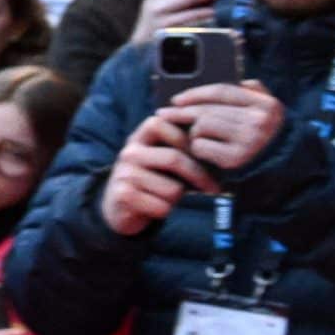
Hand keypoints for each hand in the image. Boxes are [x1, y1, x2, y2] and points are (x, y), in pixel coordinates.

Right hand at [100, 112, 218, 234]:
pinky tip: (158, 209)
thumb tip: (216, 148)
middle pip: (174, 158)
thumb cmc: (151, 180)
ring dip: (178, 198)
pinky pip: (161, 206)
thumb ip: (180, 148)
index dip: (185, 138)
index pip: (162, 124)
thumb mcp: (160, 157)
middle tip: (213, 188)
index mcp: (139, 138)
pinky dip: (165, 211)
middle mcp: (129, 153)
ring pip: (172, 188)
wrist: (118, 207)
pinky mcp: (123, 196)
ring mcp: (123, 174)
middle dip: (199, 176)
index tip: (201, 153)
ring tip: (171, 198)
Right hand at [131, 0, 222, 42]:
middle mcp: (159, 7)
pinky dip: (204, 23)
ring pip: (192, 14)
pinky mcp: (171, 36)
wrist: (141, 42)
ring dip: (209, 9)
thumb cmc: (152, 15)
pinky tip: (214, 19)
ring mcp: (165, 23)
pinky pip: (192, 28)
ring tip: (223, 3)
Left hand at [164, 79, 284, 175]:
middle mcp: (259, 121)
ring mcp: (248, 140)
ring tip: (198, 139)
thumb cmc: (265, 140)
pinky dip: (197, 149)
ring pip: (201, 126)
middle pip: (207, 110)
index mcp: (267, 105)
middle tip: (164, 114)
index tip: (176, 98)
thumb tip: (233, 79)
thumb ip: (252, 93)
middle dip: (182, 112)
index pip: (222, 91)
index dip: (195, 93)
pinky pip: (200, 146)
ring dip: (194, 133)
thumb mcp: (267, 113)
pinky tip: (203, 153)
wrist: (280, 173)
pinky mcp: (235, 159)